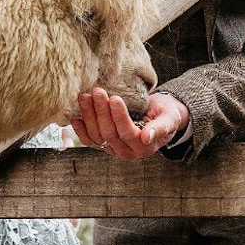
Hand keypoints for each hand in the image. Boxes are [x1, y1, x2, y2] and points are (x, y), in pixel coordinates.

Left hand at [70, 87, 187, 159]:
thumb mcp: (170, 118)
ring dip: (89, 116)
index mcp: (145, 148)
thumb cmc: (166, 114)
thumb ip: (160, 128)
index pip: (128, 132)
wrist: (159, 116)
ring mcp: (114, 150)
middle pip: (109, 133)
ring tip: (85, 97)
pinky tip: (75, 117)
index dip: (119, 116)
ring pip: (97, 136)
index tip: (115, 98)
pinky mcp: (104, 145)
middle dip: (101, 111)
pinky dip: (81, 130)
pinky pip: (90, 140)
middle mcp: (127, 153)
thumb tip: (147, 138)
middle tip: (97, 91)